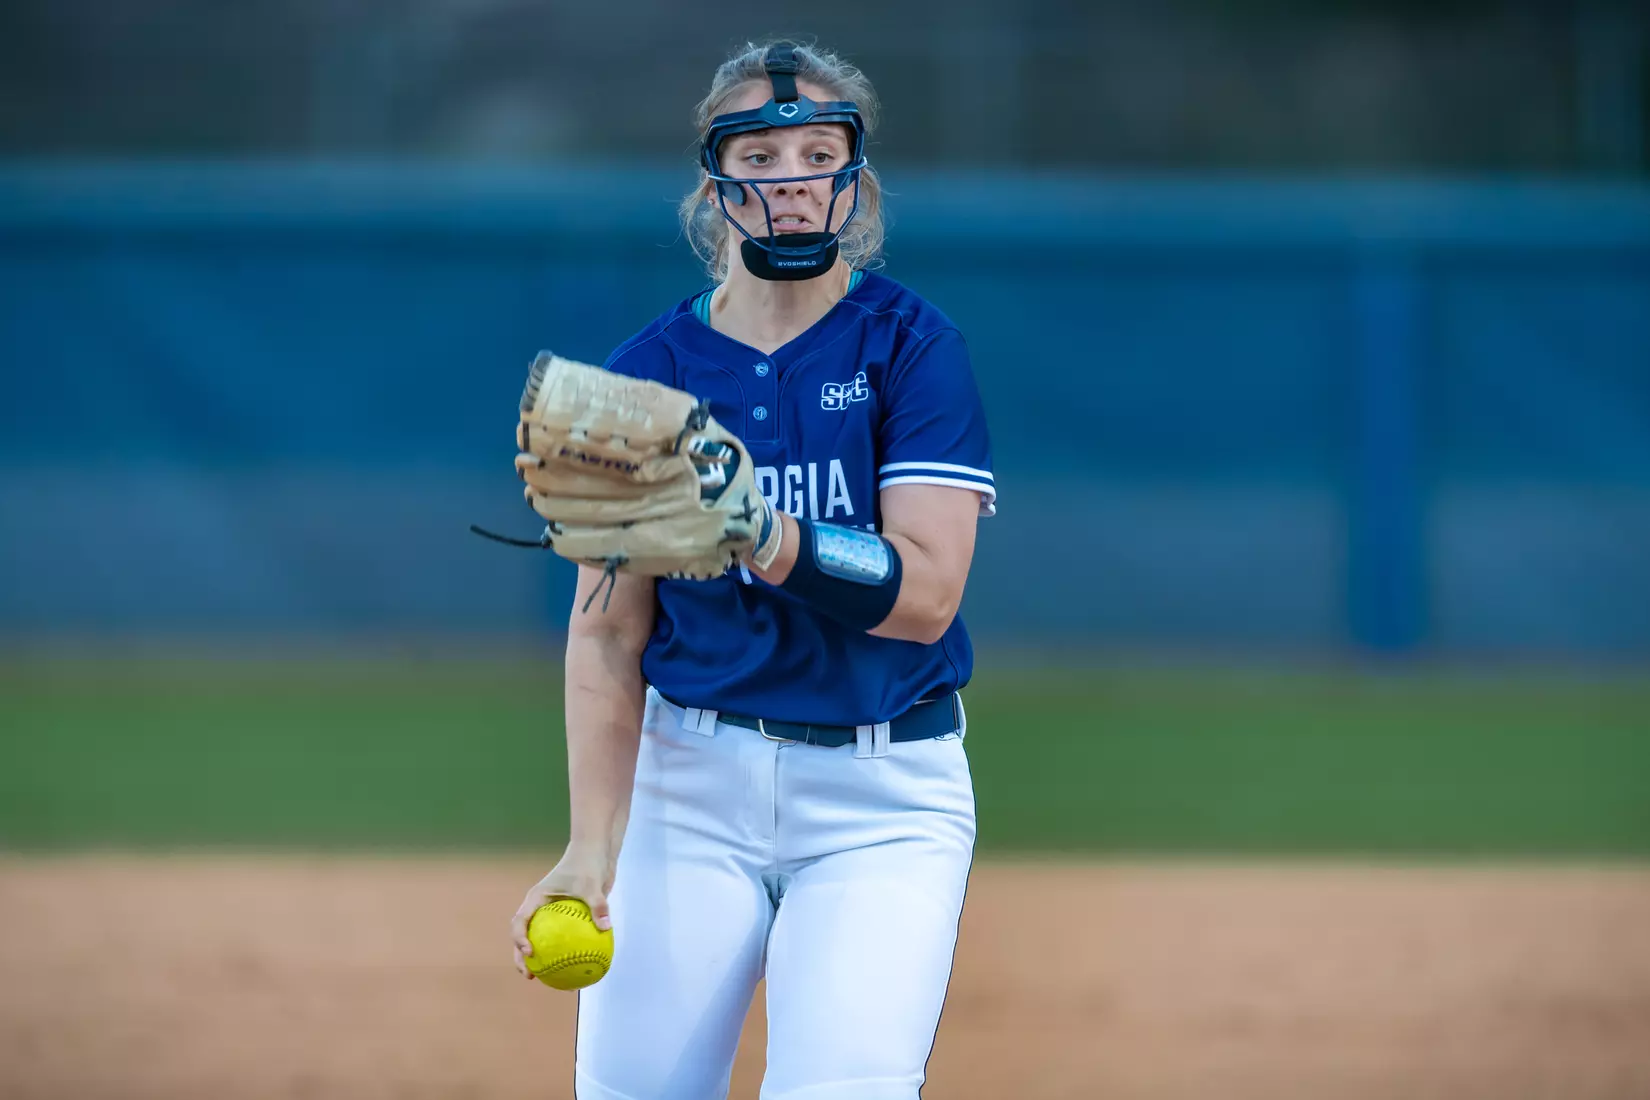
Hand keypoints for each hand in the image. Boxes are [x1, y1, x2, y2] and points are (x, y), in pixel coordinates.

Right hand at [509, 844, 614, 978]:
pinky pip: (563, 938)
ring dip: (541, 959)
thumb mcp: (592, 883)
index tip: (529, 953)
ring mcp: (551, 914)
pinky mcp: (565, 918)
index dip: (519, 939)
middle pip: (524, 936)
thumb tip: (606, 928)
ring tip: (549, 980)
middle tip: (530, 975)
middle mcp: (540, 908)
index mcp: (536, 899)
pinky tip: (577, 969)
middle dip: (521, 958)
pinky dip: (566, 952)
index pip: (520, 921)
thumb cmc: (588, 865)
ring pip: (542, 940)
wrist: (595, 853)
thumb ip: (598, 905)